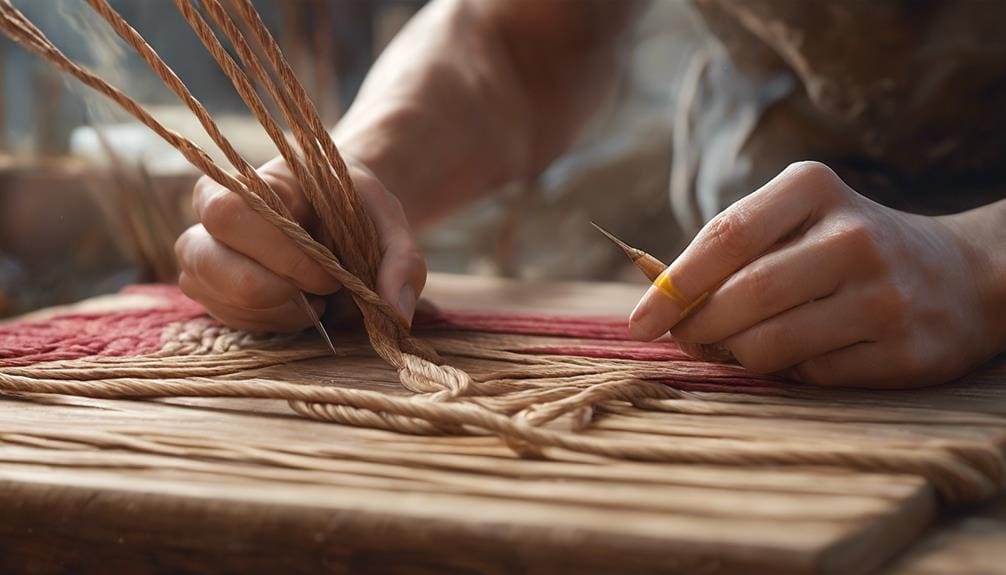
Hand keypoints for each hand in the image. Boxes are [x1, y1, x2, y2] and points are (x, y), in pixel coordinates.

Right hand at [175, 156, 425, 331]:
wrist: (339, 218)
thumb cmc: (357, 212)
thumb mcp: (390, 223)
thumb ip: (401, 261)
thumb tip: (396, 313)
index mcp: (252, 180)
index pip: (232, 213)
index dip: (280, 253)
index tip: (330, 273)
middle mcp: (211, 215)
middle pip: (205, 257)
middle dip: (272, 289)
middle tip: (322, 293)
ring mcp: (204, 256)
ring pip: (215, 295)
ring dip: (275, 312)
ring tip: (315, 300)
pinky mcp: (210, 291)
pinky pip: (228, 318)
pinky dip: (272, 324)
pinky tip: (300, 308)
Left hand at [629, 161, 999, 387]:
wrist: (961, 276)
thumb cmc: (844, 247)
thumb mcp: (795, 220)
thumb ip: (729, 249)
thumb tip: (658, 302)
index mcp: (813, 187)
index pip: (726, 237)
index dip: (674, 286)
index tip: (640, 321)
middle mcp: (854, 237)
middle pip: (743, 295)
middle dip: (697, 327)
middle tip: (683, 339)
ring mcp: (884, 295)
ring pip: (770, 344)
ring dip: (736, 354)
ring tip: (735, 345)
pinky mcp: (904, 351)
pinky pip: (811, 375)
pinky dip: (787, 371)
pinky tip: (798, 353)